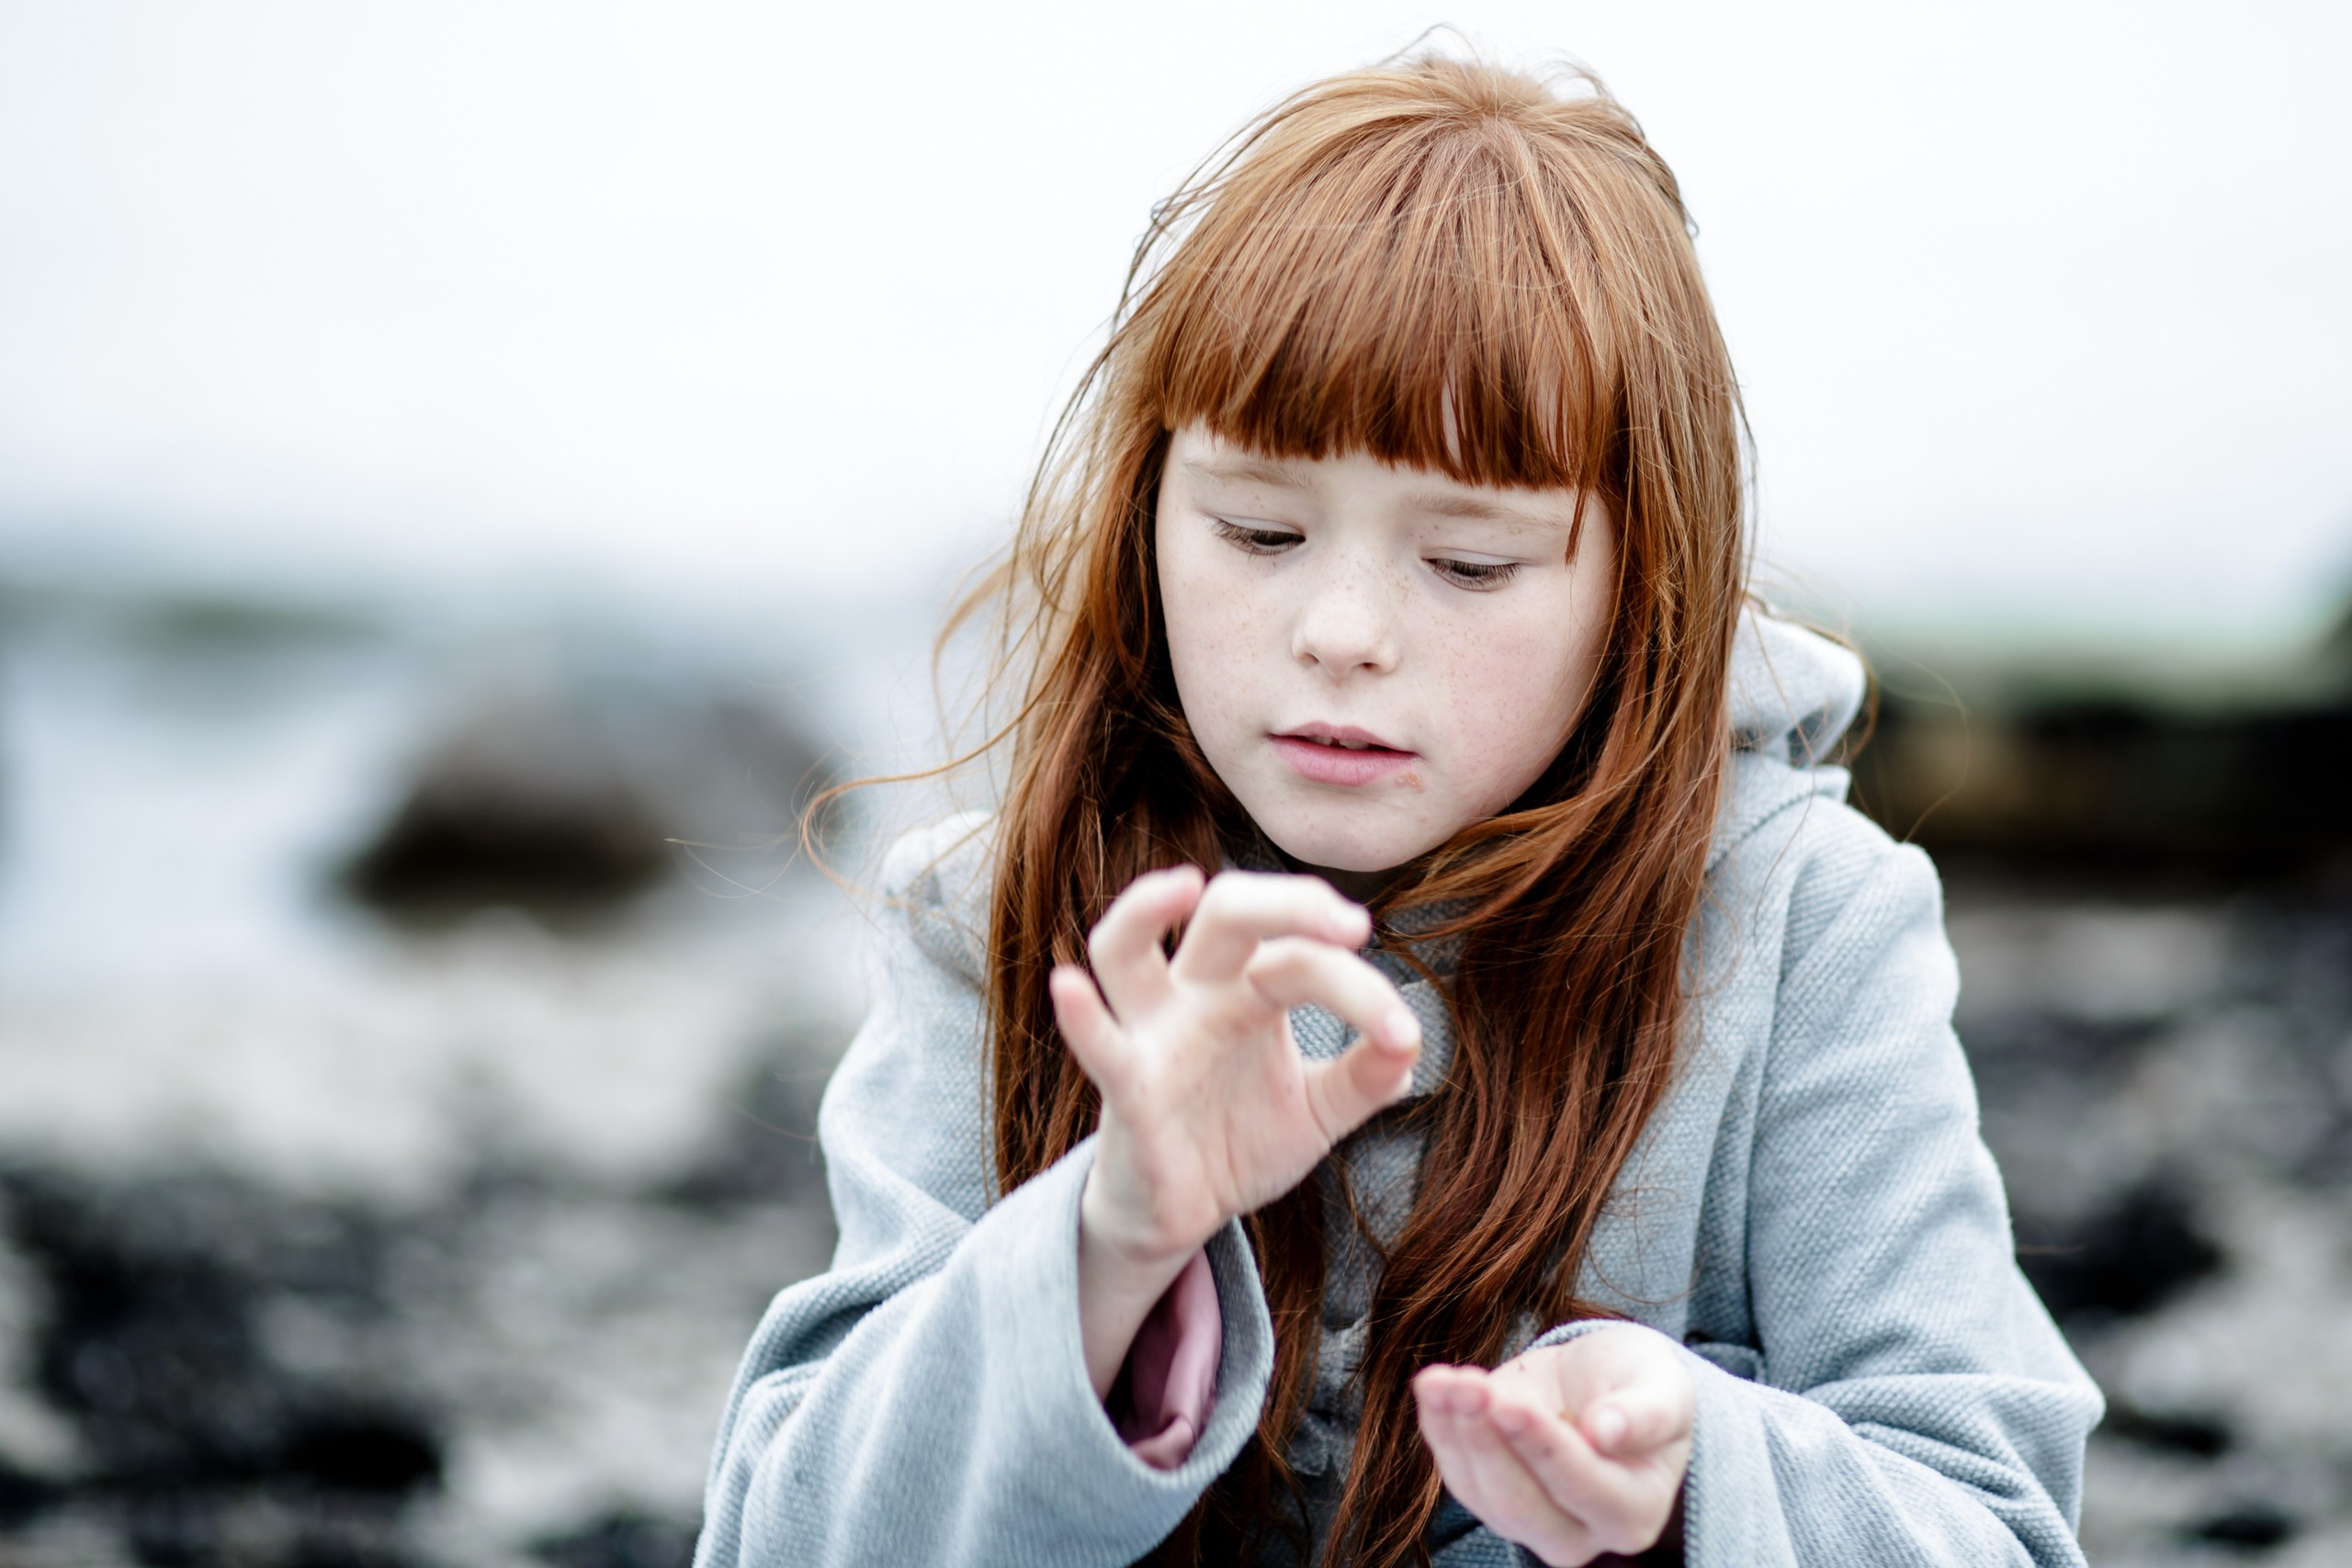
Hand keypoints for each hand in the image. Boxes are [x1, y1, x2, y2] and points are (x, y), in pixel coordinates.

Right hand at [1055, 867, 1422, 1393]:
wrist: (1185, 1214)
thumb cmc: (1242, 1141)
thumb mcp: (1319, 1111)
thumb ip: (1366, 1077)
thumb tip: (1414, 1046)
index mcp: (1249, 987)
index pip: (1305, 957)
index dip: (1361, 988)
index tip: (1403, 1033)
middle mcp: (1196, 993)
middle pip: (1226, 911)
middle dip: (1286, 901)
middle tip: (1350, 925)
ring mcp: (1152, 1033)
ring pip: (1125, 948)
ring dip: (1143, 907)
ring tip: (1184, 885)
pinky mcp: (1124, 1086)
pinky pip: (1096, 1043)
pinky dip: (1080, 1014)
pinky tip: (1068, 985)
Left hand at [1414, 1325, 1693, 1565]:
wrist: (1603, 1385)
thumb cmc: (1641, 1385)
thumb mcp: (1662, 1386)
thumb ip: (1647, 1412)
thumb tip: (1608, 1432)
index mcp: (1635, 1511)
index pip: (1582, 1485)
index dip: (1543, 1447)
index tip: (1509, 1403)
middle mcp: (1582, 1534)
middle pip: (1522, 1503)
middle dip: (1487, 1441)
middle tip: (1465, 1384)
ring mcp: (1530, 1523)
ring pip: (1481, 1492)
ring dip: (1454, 1432)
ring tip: (1439, 1379)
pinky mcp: (1491, 1500)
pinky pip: (1457, 1474)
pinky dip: (1439, 1429)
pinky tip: (1434, 1386)